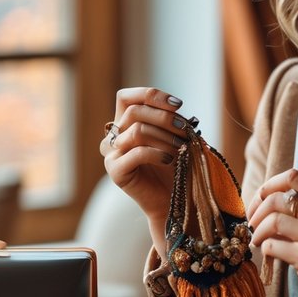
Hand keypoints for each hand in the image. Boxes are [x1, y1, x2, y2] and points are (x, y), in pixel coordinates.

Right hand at [100, 88, 190, 258]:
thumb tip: (175, 107)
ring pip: (137, 130)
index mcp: (124, 124)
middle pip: (134, 111)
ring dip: (165, 136)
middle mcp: (114, 136)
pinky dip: (158, 152)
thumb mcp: (174, 136)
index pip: (127, 97)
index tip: (178, 105)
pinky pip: (137, 152)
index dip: (151, 95)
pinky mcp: (115, 171)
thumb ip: (169, 119)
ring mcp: (112, 154)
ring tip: (182, 146)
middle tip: (186, 129)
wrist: (173, 200)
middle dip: (165, 117)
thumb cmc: (175, 166)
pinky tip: (171, 158)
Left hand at [248, 169, 297, 296]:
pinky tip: (268, 255)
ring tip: (257, 241)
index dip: (270, 184)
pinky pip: (271, 244)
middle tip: (252, 224)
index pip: (294, 177)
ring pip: (271, 219)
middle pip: (277, 197)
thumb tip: (264, 206)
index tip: (260, 199)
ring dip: (257, 231)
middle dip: (256, 210)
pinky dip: (264, 249)